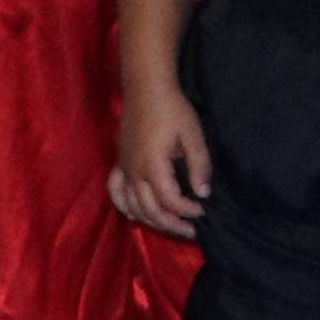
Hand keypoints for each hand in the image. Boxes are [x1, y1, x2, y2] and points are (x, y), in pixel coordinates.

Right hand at [110, 74, 212, 237]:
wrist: (146, 89)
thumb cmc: (173, 109)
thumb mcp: (193, 134)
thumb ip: (199, 165)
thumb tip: (203, 192)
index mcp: (152, 165)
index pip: (169, 200)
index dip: (187, 210)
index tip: (203, 210)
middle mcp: (133, 171)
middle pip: (150, 209)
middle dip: (171, 224)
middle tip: (191, 231)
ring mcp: (124, 168)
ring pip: (132, 205)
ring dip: (151, 220)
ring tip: (170, 226)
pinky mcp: (120, 163)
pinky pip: (116, 191)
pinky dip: (125, 206)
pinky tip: (136, 215)